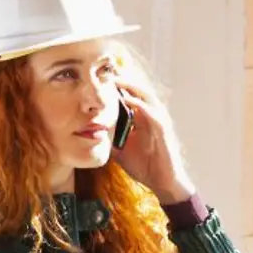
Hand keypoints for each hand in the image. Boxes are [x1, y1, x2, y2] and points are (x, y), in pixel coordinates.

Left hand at [110, 81, 195, 203]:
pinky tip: (125, 98)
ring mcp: (159, 120)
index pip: (129, 94)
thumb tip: (89, 133)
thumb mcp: (119, 149)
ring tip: (114, 78)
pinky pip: (150, 112)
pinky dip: (138, 104)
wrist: (163, 183)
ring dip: (130, 85)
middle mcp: (152, 114)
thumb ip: (108, 137)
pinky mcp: (163, 129)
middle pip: (137, 89)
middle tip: (105, 69)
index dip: (116, 84)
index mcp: (142, 117)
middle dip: (122, 78)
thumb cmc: (144, 166)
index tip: (98, 76)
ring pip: (145, 95)